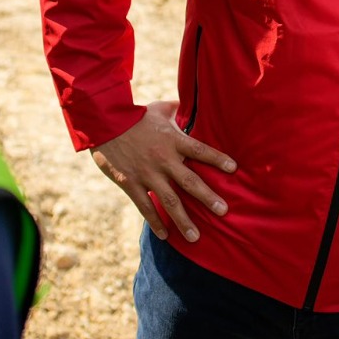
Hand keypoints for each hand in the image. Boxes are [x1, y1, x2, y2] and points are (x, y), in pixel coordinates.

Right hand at [91, 100, 236, 241]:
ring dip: (183, 220)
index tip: (234, 169)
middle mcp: (164, 159)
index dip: (218, 159)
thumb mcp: (158, 109)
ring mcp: (147, 174)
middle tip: (223, 211)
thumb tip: (190, 101)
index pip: (201, 150)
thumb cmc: (134, 115)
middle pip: (190, 181)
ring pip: (169, 201)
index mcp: (173, 140)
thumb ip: (177, 109)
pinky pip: (145, 207)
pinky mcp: (130, 184)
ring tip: (195, 237)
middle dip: (208, 197)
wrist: (104, 124)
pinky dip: (155, 222)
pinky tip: (165, 235)